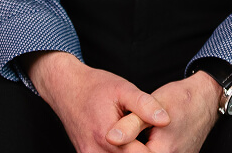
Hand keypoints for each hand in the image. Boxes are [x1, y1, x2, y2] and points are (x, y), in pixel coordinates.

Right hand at [25, 50, 169, 152]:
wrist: (65, 87)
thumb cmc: (95, 86)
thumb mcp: (123, 89)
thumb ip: (145, 105)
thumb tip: (166, 120)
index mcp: (108, 137)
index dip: (154, 146)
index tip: (156, 133)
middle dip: (143, 149)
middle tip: (145, 133)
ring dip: (131, 150)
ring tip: (136, 136)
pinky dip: (119, 151)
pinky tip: (125, 140)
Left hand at [106, 70, 220, 152]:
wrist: (206, 98)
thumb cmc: (180, 99)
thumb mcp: (152, 106)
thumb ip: (130, 124)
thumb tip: (109, 138)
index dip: (119, 146)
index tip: (112, 134)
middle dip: (128, 147)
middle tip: (125, 131)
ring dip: (138, 147)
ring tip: (138, 131)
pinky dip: (148, 148)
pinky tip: (144, 137)